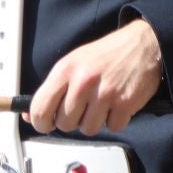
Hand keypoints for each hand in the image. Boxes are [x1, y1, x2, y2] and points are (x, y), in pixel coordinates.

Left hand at [27, 18, 162, 136]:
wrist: (143, 43)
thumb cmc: (105, 55)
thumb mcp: (71, 64)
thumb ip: (52, 89)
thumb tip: (29, 115)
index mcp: (65, 71)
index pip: (40, 109)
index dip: (41, 123)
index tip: (46, 124)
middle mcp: (83, 82)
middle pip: (64, 124)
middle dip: (72, 120)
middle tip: (82, 107)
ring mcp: (105, 93)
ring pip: (88, 129)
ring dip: (94, 122)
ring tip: (100, 104)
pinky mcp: (125, 103)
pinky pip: (112, 128)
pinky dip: (115, 120)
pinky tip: (116, 104)